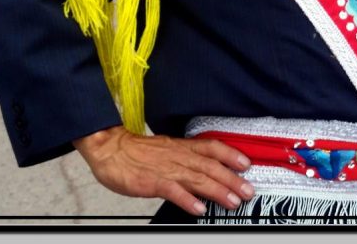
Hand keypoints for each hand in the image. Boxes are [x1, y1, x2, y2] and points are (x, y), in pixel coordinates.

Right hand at [73, 125, 254, 216]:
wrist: (109, 148)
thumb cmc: (136, 152)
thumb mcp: (166, 148)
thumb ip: (185, 157)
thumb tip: (203, 167)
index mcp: (181, 147)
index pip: (211, 148)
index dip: (230, 155)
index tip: (246, 164)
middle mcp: (178, 156)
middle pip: (210, 166)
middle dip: (231, 179)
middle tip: (247, 191)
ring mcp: (166, 169)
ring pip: (197, 178)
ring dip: (217, 190)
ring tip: (232, 201)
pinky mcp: (152, 182)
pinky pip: (173, 190)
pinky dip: (187, 199)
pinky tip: (199, 209)